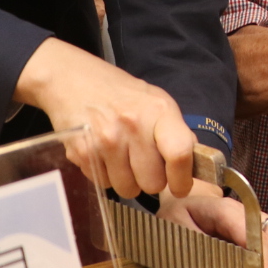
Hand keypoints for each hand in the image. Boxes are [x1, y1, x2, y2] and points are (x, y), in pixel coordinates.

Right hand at [14, 38, 195, 199]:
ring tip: (122, 156)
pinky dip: (106, 175)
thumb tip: (195, 163)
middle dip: (151, 178)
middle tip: (143, 162)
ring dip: (127, 179)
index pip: (180, 153)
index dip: (183, 178)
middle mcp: (132, 125)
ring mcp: (105, 140)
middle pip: (153, 182)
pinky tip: (103, 154)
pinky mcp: (82, 152)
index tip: (181, 186)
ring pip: (127, 189)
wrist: (72, 78)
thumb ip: (176, 131)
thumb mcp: (156, 101)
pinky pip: (103, 184)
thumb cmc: (119, 93)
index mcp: (159, 110)